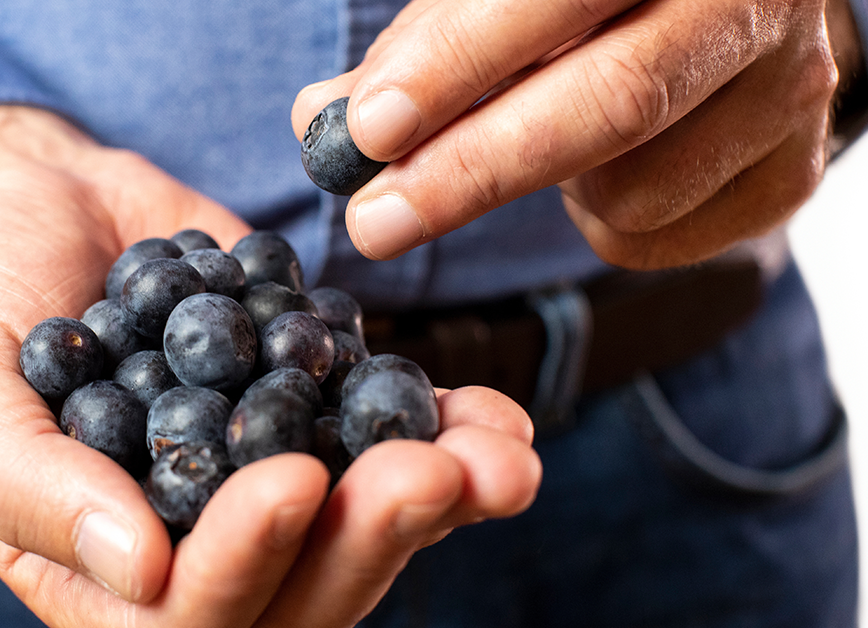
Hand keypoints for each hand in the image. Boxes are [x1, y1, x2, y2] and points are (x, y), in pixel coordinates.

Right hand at [0, 105, 540, 626]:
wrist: (39, 202)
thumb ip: (26, 484)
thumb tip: (138, 569)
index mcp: (106, 571)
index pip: (186, 616)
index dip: (244, 564)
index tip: (293, 478)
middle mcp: (197, 543)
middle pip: (300, 589)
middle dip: (369, 537)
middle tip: (431, 474)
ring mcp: (265, 477)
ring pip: (361, 528)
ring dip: (436, 498)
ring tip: (495, 454)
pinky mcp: (313, 410)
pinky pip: (386, 442)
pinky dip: (446, 433)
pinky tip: (491, 415)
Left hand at [293, 0, 851, 268]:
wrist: (734, 9)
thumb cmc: (591, 1)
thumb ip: (423, 48)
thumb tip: (321, 120)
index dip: (460, 61)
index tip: (369, 128)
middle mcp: (749, 3)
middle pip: (613, 101)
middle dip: (474, 171)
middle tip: (374, 221)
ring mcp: (786, 94)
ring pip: (633, 189)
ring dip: (546, 191)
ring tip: (533, 143)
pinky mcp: (790, 177)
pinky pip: (657, 238)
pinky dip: (596, 223)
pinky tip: (601, 171)